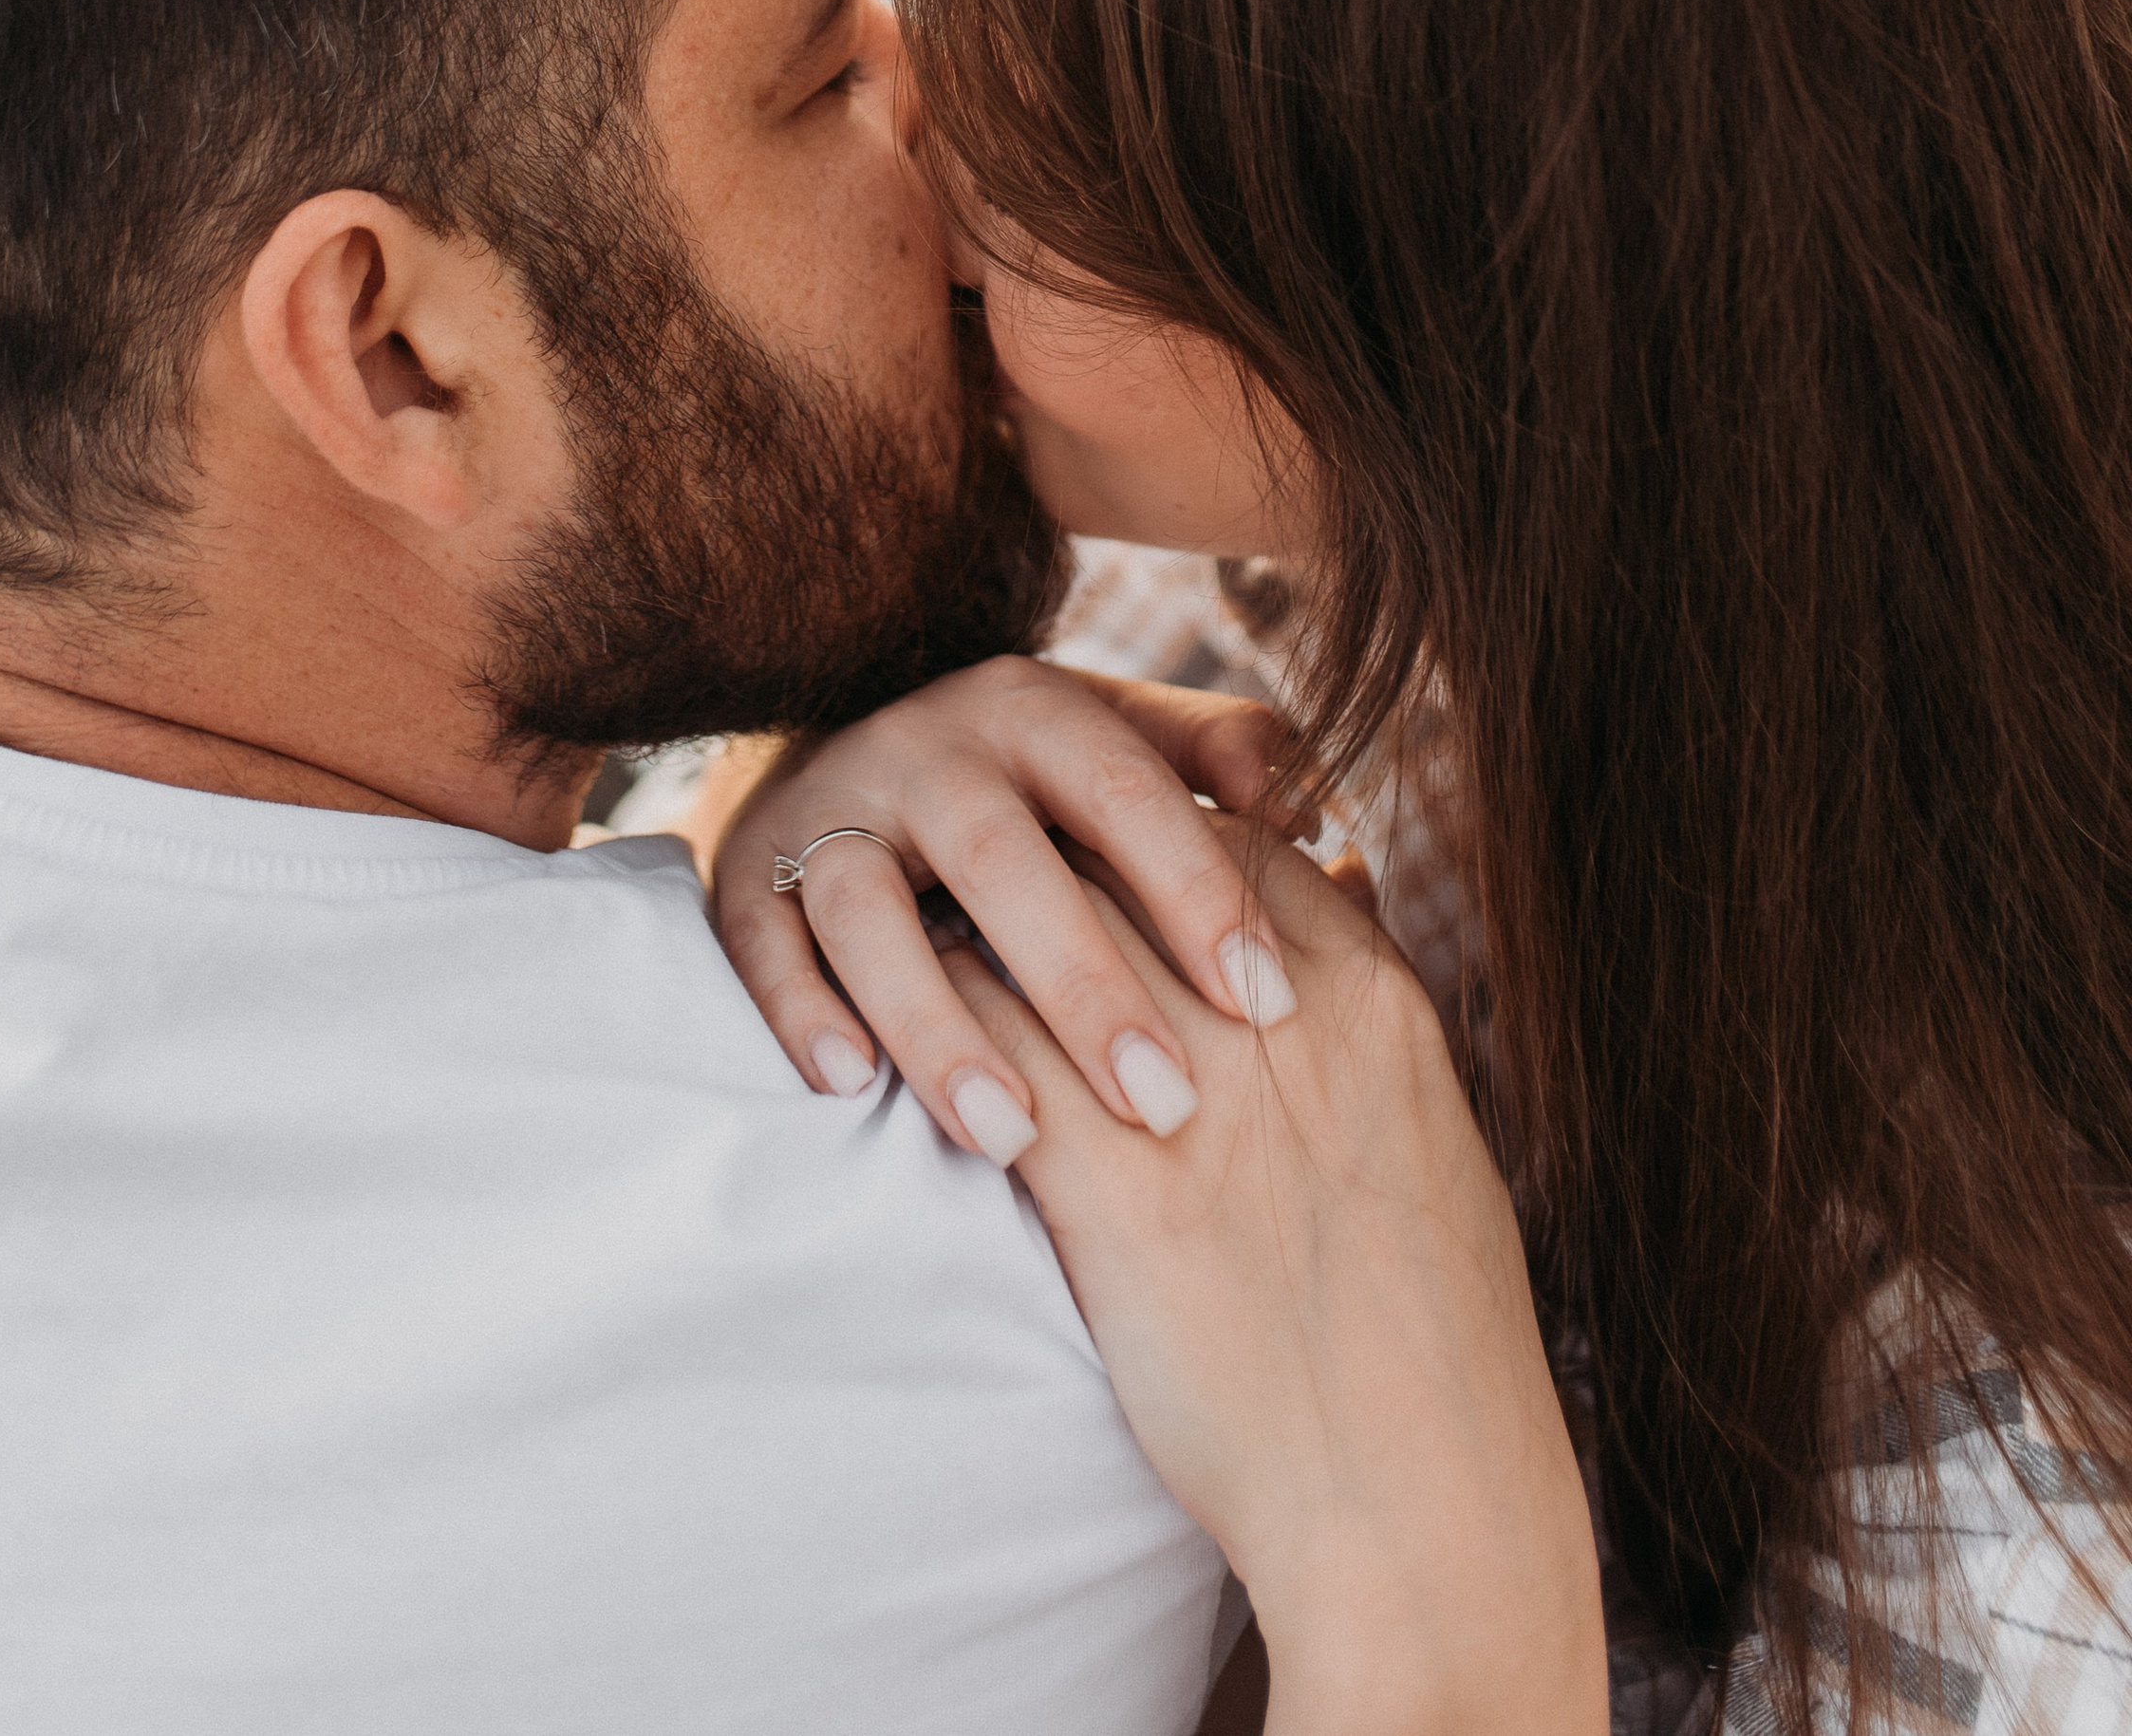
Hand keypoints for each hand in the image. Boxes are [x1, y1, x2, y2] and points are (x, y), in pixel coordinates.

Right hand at [711, 655, 1305, 1157]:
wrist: (853, 752)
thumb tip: (1315, 811)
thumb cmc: (1034, 782)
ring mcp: (831, 805)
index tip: (1270, 1003)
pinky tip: (849, 1086)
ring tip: (1009, 1136)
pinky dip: (798, 1009)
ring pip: (868, 903)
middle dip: (1085, 983)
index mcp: (1037, 710)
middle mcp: (929, 745)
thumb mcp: (1124, 741)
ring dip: (936, 1021)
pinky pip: (760, 937)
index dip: (1198, 890)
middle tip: (1164, 1104)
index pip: (1127, 789)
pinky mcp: (750, 871)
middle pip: (1002, 856)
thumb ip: (1226, 759)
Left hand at [944, 827, 1606, 1735]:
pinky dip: (948, 1036)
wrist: (1421, 1507)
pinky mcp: (1121, 1200)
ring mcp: (1203, 1107)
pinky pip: (1000, 1061)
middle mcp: (1290, 1027)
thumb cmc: (1433, 1340)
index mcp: (1376, 1004)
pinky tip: (917, 1048)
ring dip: (981, 933)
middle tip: (985, 881)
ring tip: (929, 946)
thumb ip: (1364, 1024)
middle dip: (1051, 870)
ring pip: (1049, 943)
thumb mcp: (1433, 1141)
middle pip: (1128, 871)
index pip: (1231, 844)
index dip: (1151, 847)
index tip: (1099, 868)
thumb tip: (1333, 910)